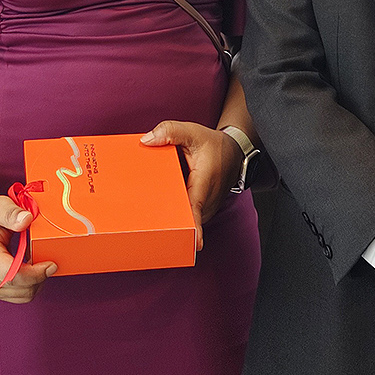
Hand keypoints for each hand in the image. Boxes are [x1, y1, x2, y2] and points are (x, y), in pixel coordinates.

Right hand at [0, 194, 54, 302]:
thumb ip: (11, 213)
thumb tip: (27, 220)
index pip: (11, 274)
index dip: (35, 273)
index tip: (51, 264)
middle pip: (21, 288)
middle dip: (39, 275)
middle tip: (44, 255)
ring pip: (25, 295)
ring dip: (37, 280)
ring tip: (35, 259)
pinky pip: (22, 296)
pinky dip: (32, 283)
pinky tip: (30, 267)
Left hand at [141, 120, 240, 251]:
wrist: (234, 152)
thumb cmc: (213, 145)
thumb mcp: (193, 132)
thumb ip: (170, 131)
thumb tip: (146, 140)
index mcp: (203, 182)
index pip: (195, 208)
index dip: (193, 226)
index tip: (192, 243)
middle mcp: (206, 200)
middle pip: (184, 217)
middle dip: (166, 221)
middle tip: (140, 219)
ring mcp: (206, 208)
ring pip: (185, 219)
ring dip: (170, 218)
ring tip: (146, 214)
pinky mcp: (202, 210)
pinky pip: (187, 216)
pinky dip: (175, 214)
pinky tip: (160, 208)